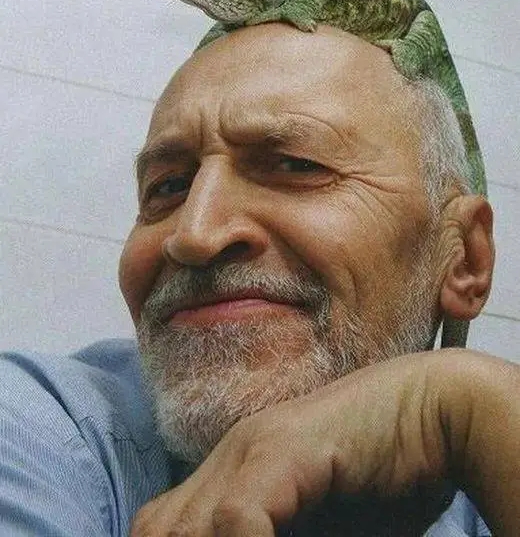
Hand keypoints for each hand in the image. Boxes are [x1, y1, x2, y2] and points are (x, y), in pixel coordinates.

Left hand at [130, 349, 519, 535]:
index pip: (163, 529)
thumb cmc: (386, 481)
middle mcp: (231, 453)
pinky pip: (237, 517)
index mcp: (234, 470)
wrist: (434, 411)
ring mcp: (253, 445)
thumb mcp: (321, 531)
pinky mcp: (283, 447)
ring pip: (179, 529)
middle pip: (157, 530)